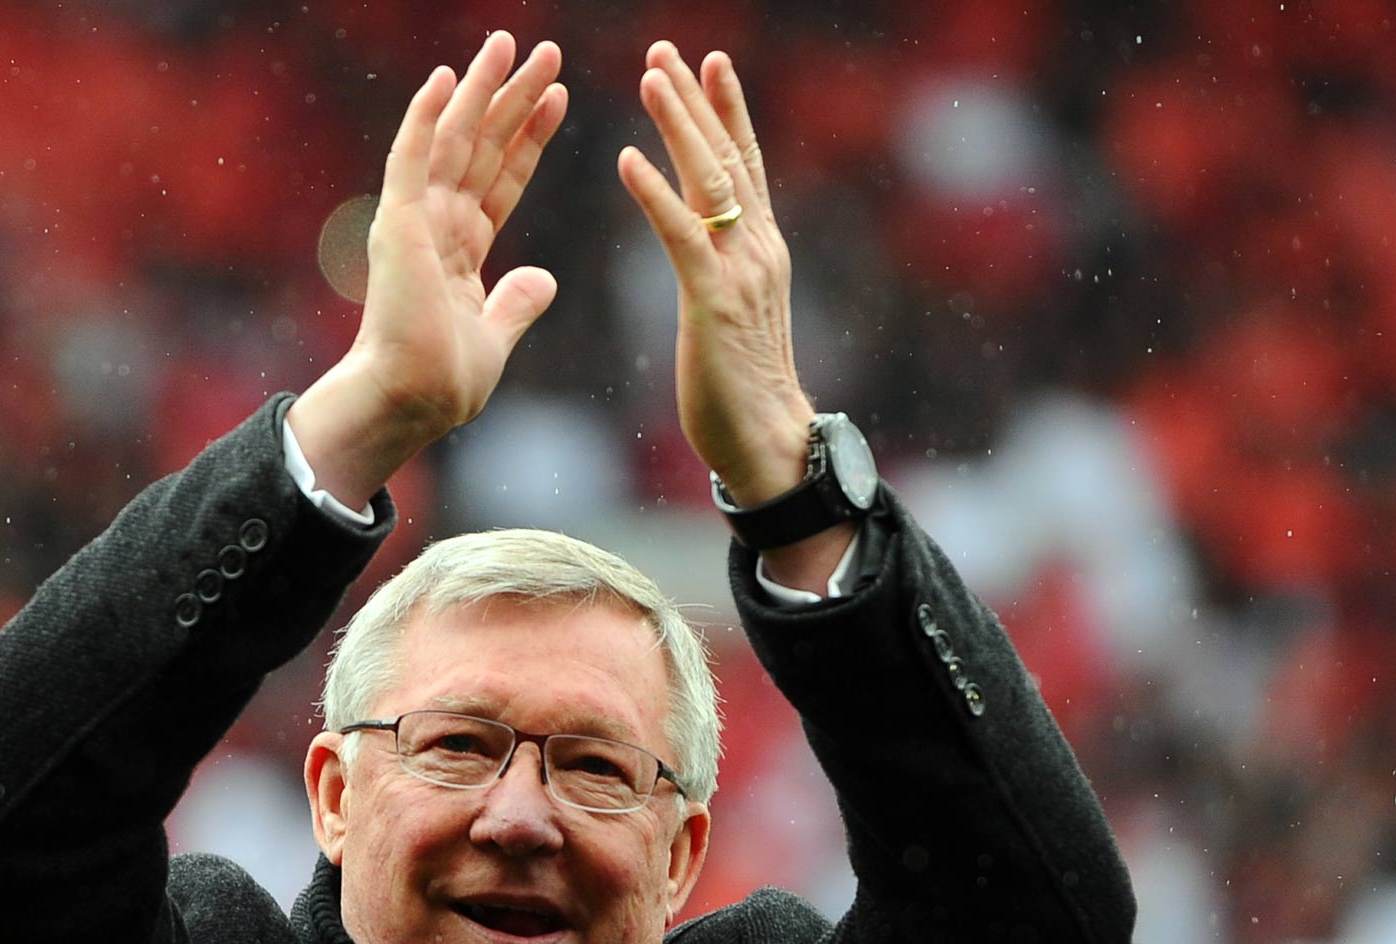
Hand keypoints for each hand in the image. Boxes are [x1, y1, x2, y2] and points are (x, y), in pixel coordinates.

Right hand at [290, 34, 566, 508]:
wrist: (411, 401)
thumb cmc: (442, 384)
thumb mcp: (495, 337)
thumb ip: (516, 303)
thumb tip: (545, 278)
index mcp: (460, 252)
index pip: (502, 179)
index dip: (530, 138)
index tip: (559, 98)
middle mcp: (437, 227)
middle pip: (483, 147)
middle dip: (514, 97)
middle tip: (546, 50)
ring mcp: (415, 221)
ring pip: (454, 139)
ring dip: (481, 88)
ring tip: (511, 42)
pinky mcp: (398, 223)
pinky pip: (412, 157)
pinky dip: (426, 115)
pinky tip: (446, 74)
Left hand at [618, 44, 813, 508]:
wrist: (768, 441)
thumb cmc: (741, 392)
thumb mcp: (733, 317)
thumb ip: (722, 275)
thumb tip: (707, 257)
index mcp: (760, 250)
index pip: (744, 166)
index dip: (726, 112)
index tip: (708, 63)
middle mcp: (758, 248)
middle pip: (727, 156)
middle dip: (695, 100)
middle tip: (666, 49)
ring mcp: (740, 270)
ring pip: (708, 180)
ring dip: (678, 124)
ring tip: (650, 77)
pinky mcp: (714, 300)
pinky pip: (681, 234)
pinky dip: (654, 193)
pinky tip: (627, 158)